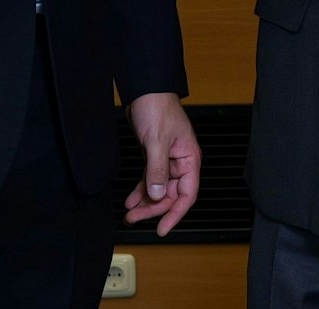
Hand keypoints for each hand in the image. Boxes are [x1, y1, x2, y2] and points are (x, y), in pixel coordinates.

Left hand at [124, 92, 200, 234]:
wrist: (145, 90)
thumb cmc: (157, 108)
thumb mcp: (156, 141)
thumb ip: (157, 170)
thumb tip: (157, 196)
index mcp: (189, 159)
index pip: (187, 195)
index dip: (175, 214)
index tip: (162, 229)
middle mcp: (180, 162)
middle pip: (170, 195)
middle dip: (153, 209)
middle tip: (134, 219)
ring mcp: (167, 160)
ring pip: (158, 189)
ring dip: (145, 202)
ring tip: (129, 214)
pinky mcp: (154, 155)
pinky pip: (150, 179)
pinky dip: (141, 190)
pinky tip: (130, 199)